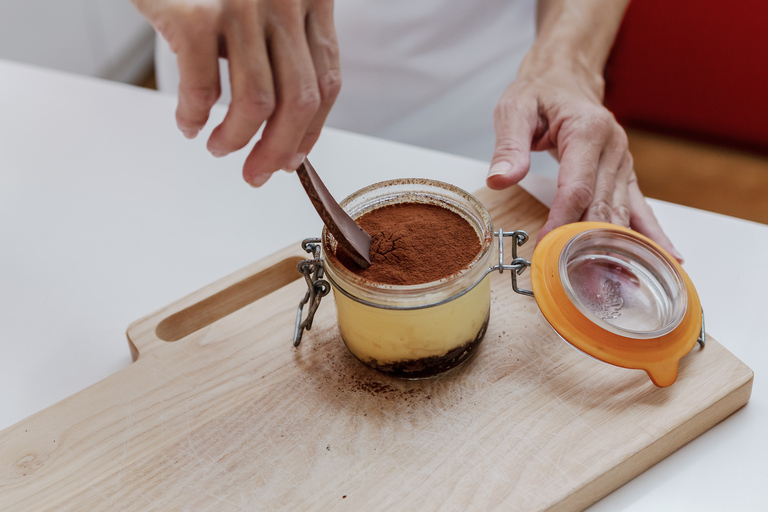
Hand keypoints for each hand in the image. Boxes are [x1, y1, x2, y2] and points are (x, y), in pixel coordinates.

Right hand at [131, 0, 340, 185]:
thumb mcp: (265, 5)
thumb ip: (284, 49)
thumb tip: (289, 130)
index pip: (328, 81)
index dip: (312, 130)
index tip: (293, 159)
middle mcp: (285, 0)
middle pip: (299, 101)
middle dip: (278, 151)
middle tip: (256, 173)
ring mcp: (243, 6)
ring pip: (257, 104)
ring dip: (236, 141)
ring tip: (219, 147)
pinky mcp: (196, 15)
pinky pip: (203, 90)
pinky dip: (193, 117)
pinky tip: (188, 122)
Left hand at [485, 57, 681, 261]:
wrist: (565, 76)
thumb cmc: (539, 92)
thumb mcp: (514, 109)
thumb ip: (509, 146)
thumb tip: (502, 179)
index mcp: (587, 130)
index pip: (577, 186)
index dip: (564, 219)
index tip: (550, 246)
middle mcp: (612, 147)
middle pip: (604, 204)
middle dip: (592, 242)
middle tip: (581, 277)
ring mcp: (622, 161)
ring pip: (623, 209)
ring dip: (621, 245)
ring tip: (621, 281)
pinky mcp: (623, 172)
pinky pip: (638, 205)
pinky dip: (648, 233)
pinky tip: (667, 257)